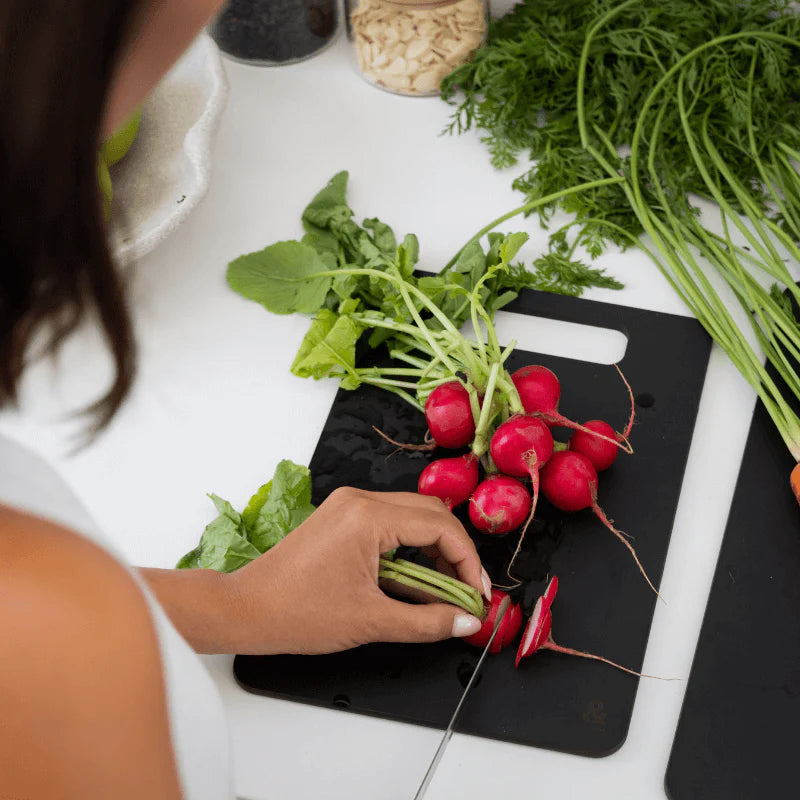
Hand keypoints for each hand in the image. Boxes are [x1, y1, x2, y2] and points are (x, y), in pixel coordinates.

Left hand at [225, 487, 488, 654]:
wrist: (246, 609)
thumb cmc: (297, 613)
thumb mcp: (371, 621)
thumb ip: (427, 621)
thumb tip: (465, 621)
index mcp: (368, 516)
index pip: (440, 527)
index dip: (467, 561)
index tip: (476, 594)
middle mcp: (359, 500)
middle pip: (430, 513)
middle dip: (455, 551)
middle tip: (465, 591)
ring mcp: (347, 505)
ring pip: (411, 515)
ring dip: (433, 548)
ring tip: (442, 588)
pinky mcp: (340, 516)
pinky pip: (389, 521)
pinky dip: (408, 546)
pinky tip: (413, 578)